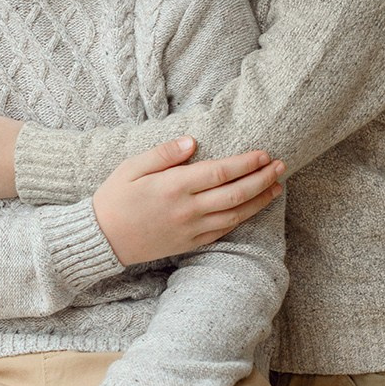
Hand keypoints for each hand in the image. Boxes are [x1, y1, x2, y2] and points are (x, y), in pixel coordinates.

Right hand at [92, 138, 284, 266]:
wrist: (103, 238)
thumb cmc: (115, 197)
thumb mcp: (131, 167)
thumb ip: (164, 153)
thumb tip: (192, 142)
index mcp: (174, 186)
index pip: (220, 172)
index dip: (246, 163)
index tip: (264, 153)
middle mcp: (188, 209)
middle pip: (235, 194)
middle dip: (262, 179)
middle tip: (281, 167)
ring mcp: (191, 229)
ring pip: (235, 215)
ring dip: (259, 200)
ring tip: (277, 187)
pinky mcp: (190, 243)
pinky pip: (223, 231)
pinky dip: (242, 219)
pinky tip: (253, 208)